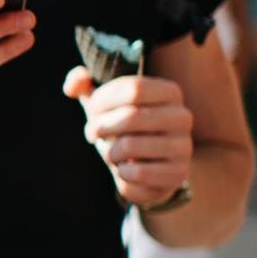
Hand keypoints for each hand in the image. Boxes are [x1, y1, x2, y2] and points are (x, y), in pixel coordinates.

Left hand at [62, 68, 193, 207]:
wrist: (150, 166)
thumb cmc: (122, 128)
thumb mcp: (103, 103)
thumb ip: (83, 84)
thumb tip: (72, 84)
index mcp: (169, 92)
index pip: (133, 89)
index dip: (103, 101)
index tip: (92, 111)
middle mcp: (182, 116)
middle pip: (131, 116)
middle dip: (101, 127)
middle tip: (91, 133)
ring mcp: (184, 146)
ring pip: (130, 146)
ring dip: (110, 152)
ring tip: (111, 153)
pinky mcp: (179, 173)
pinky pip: (137, 172)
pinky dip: (121, 173)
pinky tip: (126, 170)